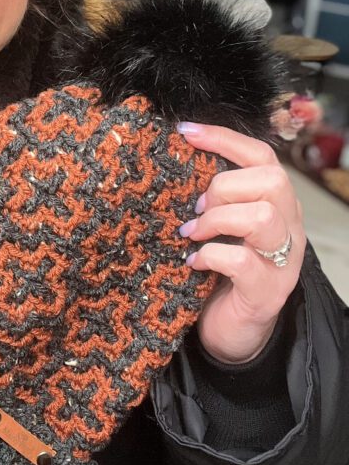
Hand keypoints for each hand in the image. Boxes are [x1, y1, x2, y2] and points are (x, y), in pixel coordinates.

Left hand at [176, 122, 304, 363]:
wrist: (232, 332)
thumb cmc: (220, 273)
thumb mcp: (218, 227)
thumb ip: (212, 198)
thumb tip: (177, 160)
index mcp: (275, 204)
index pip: (261, 156)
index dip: (225, 138)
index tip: (185, 131)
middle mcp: (288, 228)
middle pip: (271, 180)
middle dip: (223, 187)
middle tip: (195, 209)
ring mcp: (282, 262)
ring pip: (262, 217)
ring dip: (216, 220)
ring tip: (192, 234)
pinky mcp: (267, 292)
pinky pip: (242, 261)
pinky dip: (210, 255)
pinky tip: (193, 262)